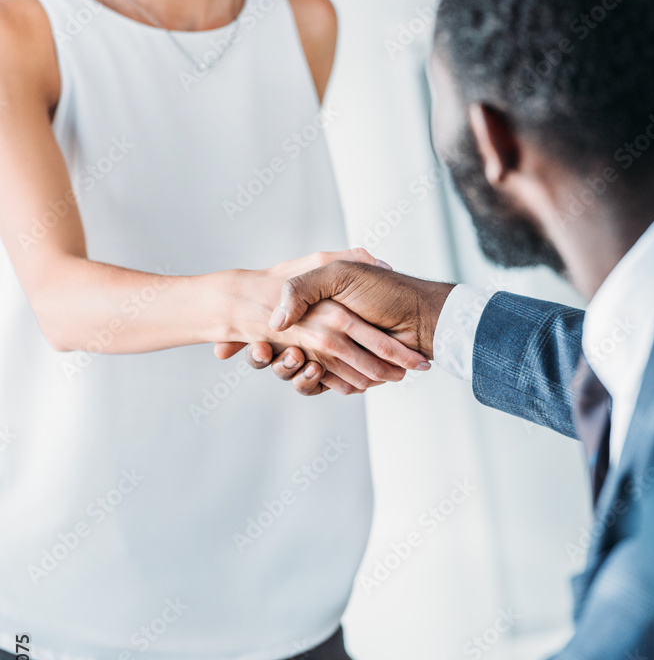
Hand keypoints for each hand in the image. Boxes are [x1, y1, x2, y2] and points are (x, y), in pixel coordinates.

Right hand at [214, 250, 430, 394]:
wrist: (421, 319)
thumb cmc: (384, 291)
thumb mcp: (337, 274)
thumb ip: (302, 288)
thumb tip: (274, 320)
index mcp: (311, 306)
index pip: (269, 323)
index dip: (247, 337)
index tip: (225, 347)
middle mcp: (316, 330)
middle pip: (272, 351)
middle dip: (260, 356)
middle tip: (259, 349)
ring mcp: (328, 355)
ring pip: (291, 372)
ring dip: (286, 370)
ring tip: (294, 358)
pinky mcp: (343, 375)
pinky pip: (317, 385)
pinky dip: (312, 383)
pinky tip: (313, 372)